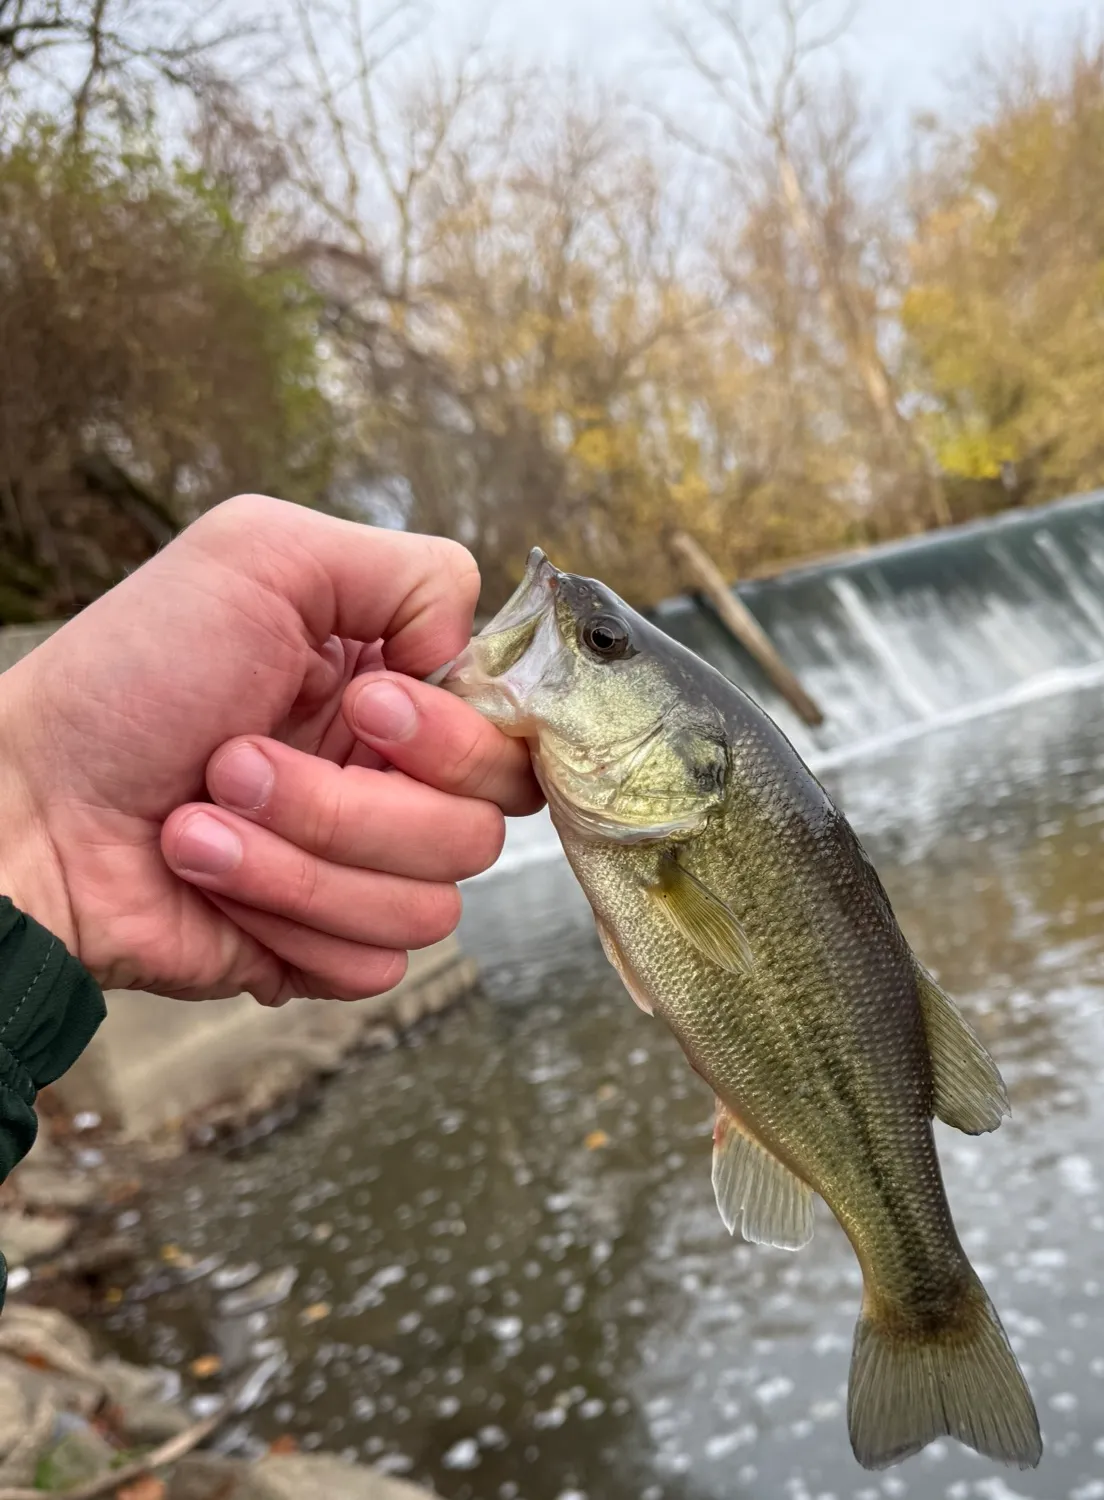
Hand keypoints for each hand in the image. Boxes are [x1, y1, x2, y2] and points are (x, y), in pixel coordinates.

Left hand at [0, 495, 540, 1005]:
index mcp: (403, 694)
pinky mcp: (326, 949)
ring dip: (293, 861)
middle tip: (236, 759)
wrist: (25, 808)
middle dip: (347, 803)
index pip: (512, 739)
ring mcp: (365, 871)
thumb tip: (470, 657)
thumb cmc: (126, 678)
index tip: (364, 705)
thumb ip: (413, 572)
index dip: (450, 739)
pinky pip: (374, 964)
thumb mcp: (261, 553)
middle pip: (479, 829)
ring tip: (199, 819)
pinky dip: (280, 920)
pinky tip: (207, 881)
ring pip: (428, 904)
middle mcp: (398, 784)